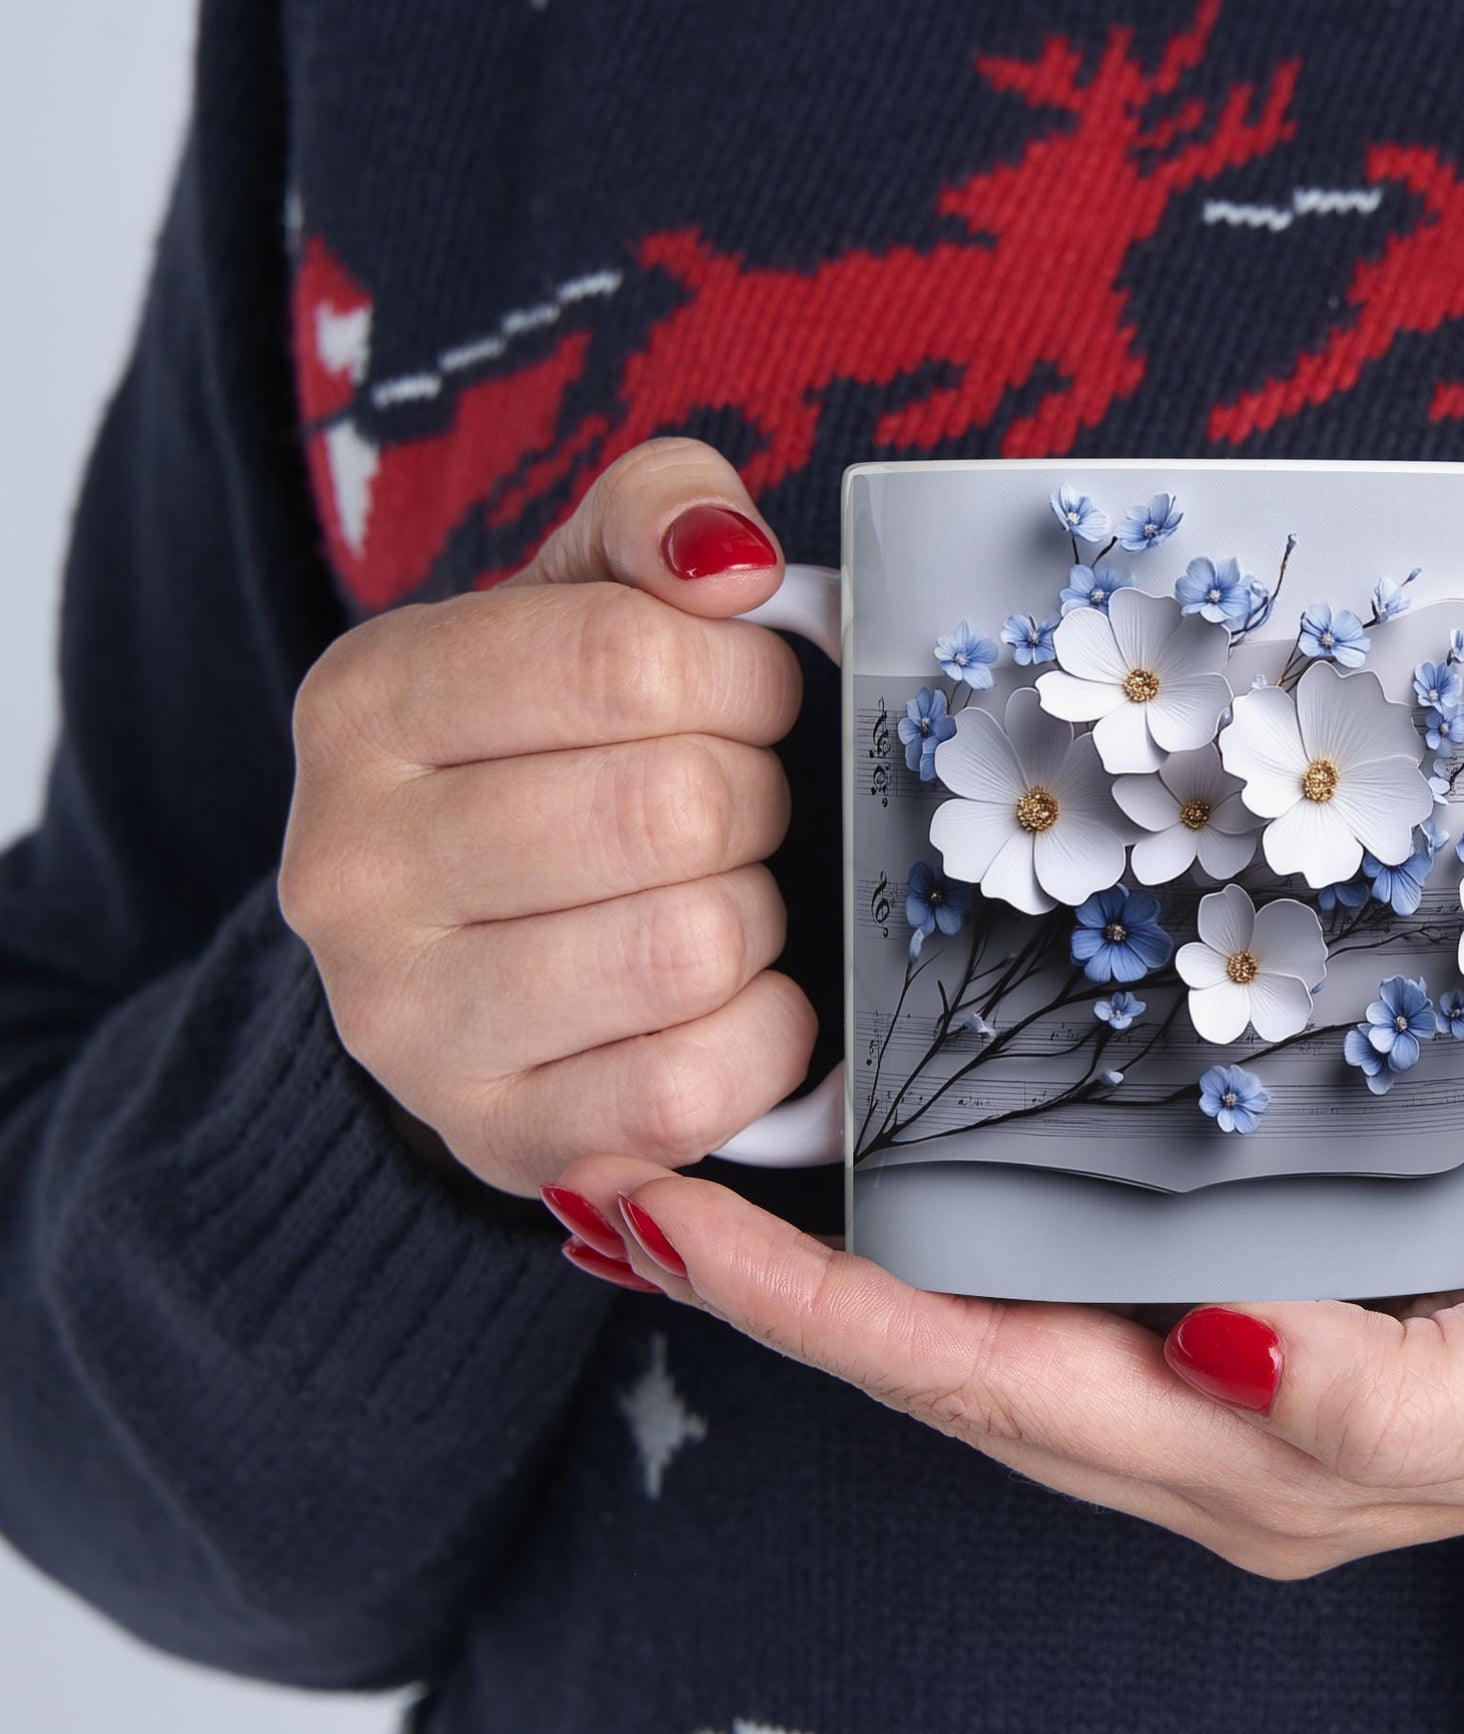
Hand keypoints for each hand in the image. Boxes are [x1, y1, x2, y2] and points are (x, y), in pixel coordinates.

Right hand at [279, 439, 814, 1193]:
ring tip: (718, 899)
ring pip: (691, 947)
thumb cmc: (543, 760)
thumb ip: (655, 518)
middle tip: (734, 810)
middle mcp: (352, 868)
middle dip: (753, 800)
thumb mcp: (576, 601)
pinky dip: (763, 1036)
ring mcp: (408, 1023)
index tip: (748, 699)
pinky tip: (734, 1000)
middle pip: (673, 808)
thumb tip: (731, 561)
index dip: (743, 678)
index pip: (628, 658)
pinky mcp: (497, 1137)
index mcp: (366, 703)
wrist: (459, 953)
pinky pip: (693, 1088)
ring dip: (755, 918)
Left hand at [548, 1115, 1463, 1575]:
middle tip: (617, 1179)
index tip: (668, 1220)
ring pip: (976, 1318)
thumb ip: (1396, 1391)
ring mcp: (1218, 1358)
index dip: (817, 1312)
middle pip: (939, 1360)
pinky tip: (880, 1167)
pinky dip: (936, 1224)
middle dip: (769, 1287)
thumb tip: (1225, 1357)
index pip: (986, 1381)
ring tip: (692, 1173)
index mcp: (1259, 1454)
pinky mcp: (1250, 1280)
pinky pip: (1051, 1263)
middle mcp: (1206, 1418)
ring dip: (828, 1262)